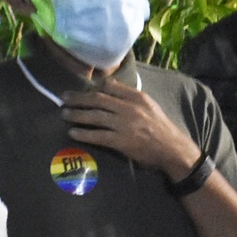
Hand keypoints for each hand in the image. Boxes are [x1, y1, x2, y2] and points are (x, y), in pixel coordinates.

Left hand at [61, 80, 197, 179]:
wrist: (172, 149)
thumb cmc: (160, 128)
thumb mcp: (149, 106)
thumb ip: (130, 97)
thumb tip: (109, 89)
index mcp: (137, 97)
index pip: (110, 87)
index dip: (92, 88)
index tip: (80, 89)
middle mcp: (129, 108)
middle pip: (98, 99)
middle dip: (78, 98)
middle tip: (64, 98)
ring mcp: (125, 125)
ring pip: (95, 116)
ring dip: (77, 114)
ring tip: (64, 114)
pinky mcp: (121, 141)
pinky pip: (98, 135)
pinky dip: (83, 133)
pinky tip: (73, 132)